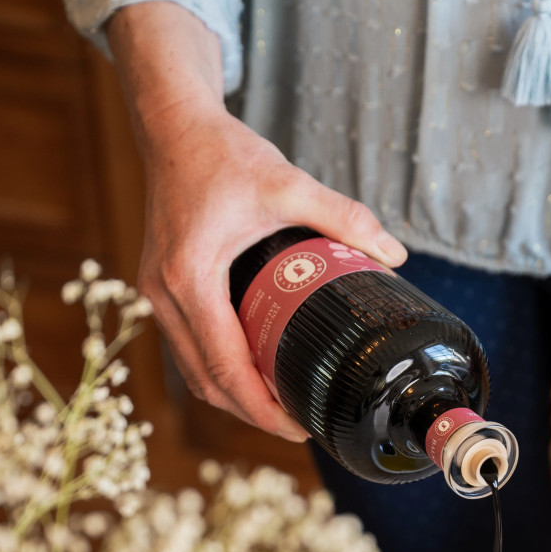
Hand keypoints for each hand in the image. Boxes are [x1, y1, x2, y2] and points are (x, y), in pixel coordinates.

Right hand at [108, 3, 406, 441]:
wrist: (172, 125)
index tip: (298, 426)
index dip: (262, 407)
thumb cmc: (220, 153)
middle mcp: (163, 294)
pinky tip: (255, 372)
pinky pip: (189, 348)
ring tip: (281, 405)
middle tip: (299, 424)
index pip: (226, 366)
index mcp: (190, 278)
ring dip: (233, 395)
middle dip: (251, 412)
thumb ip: (343, 216)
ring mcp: (155, 295)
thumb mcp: (287, 182)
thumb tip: (395, 253)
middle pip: (207, 381)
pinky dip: (219, 369)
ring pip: (193, 371)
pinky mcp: (160, 290)